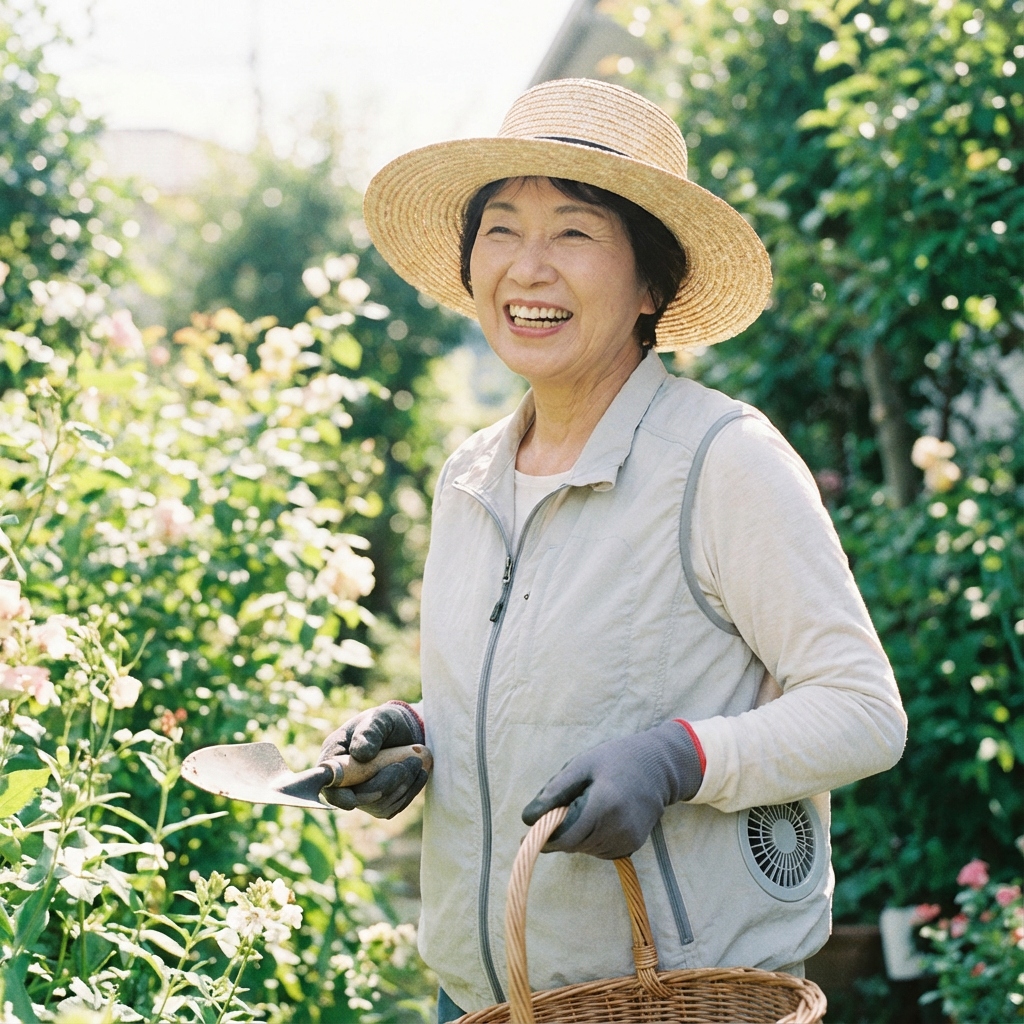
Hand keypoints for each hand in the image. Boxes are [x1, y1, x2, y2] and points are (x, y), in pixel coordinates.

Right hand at [319, 702, 426, 817]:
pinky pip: (391, 808)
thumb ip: (369, 732)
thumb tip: (360, 754)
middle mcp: (343, 779)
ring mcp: (360, 793)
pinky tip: (419, 774)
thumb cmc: (387, 721)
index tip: (352, 802)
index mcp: (334, 756)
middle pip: (357, 798)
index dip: (338, 795)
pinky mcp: (378, 802)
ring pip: (378, 805)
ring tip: (418, 762)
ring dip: (402, 786)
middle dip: (386, 783)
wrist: (406, 731)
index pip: (327, 782)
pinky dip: (409, 792)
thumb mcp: (379, 719)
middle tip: (413, 761)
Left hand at [521, 721, 702, 859]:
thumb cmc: (616, 760)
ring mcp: (628, 840)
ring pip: (585, 849)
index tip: (527, 833)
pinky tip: (599, 816)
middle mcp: (618, 828)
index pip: (566, 837)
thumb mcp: (581, 765)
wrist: (657, 768)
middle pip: (573, 845)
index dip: (544, 837)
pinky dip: (591, 838)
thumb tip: (527, 818)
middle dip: (559, 832)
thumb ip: (554, 792)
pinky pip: (600, 850)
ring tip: (585, 806)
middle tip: (560, 808)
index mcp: (603, 805)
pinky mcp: (632, 846)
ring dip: (576, 835)